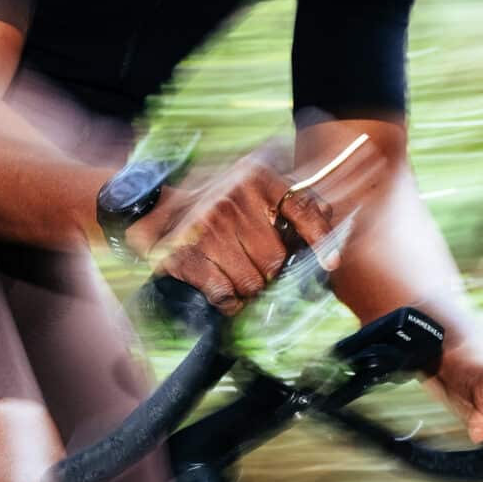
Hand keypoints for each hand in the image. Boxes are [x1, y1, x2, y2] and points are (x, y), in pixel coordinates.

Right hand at [127, 141, 337, 314]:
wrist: (151, 207)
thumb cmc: (209, 200)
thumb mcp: (250, 185)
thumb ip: (290, 198)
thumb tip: (327, 217)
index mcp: (255, 178)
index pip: (300, 211)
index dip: (320, 240)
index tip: (331, 263)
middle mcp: (234, 200)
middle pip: (275, 260)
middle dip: (269, 274)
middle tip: (255, 271)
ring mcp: (209, 228)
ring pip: (252, 281)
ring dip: (248, 290)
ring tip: (236, 280)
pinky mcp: (188, 255)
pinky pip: (224, 294)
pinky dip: (229, 303)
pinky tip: (226, 296)